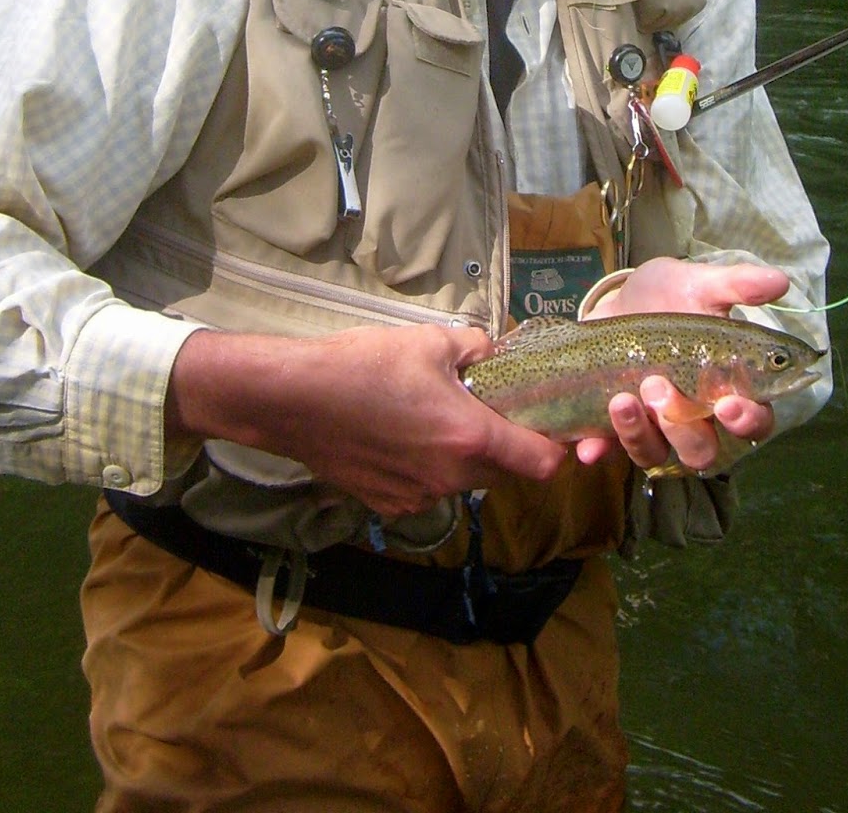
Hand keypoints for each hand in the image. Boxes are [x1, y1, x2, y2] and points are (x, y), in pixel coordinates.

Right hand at [166, 322, 565, 516]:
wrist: (293, 400)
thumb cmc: (363, 365)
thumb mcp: (430, 341)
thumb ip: (478, 349)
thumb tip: (498, 354)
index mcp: (470, 436)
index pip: (541, 464)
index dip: (554, 447)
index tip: (548, 425)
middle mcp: (451, 477)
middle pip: (501, 471)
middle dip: (500, 443)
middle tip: (478, 405)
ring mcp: (418, 497)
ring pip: (462, 479)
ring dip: (460, 454)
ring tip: (428, 414)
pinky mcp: (389, 506)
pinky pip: (427, 488)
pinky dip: (425, 467)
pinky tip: (398, 435)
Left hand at [573, 256, 786, 474]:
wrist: (614, 297)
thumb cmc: (666, 296)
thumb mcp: (698, 283)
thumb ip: (737, 285)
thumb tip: (780, 281)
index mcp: (727, 388)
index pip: (753, 421)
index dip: (747, 421)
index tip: (728, 404)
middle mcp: (694, 417)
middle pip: (704, 451)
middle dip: (683, 428)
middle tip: (659, 387)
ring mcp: (653, 427)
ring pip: (657, 454)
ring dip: (640, 435)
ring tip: (622, 398)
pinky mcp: (614, 427)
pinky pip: (610, 452)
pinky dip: (601, 451)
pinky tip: (590, 446)